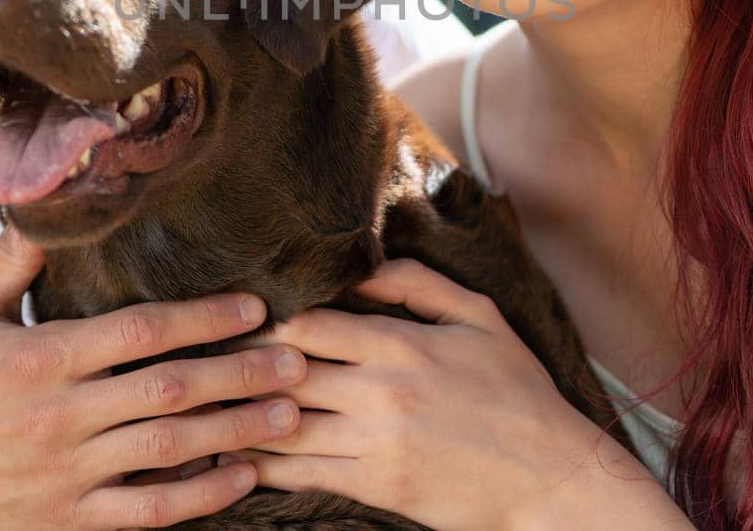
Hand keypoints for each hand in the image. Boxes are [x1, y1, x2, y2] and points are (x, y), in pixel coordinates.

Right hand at [0, 226, 308, 528]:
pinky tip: (243, 476)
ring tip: (289, 415)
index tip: (254, 306)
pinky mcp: (70, 521)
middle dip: (239, 375)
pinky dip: (200, 498)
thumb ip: (12, 260)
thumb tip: (50, 204)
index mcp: (41, 359)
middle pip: (167, 391)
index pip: (137, 332)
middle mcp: (58, 417)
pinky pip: (147, 512)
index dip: (201, 318)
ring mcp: (67, 474)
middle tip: (298, 361)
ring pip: (167, 452)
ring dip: (235, 432)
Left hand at [229, 259, 635, 530]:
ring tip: (199, 404)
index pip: (308, 323)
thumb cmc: (517, 392)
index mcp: (404, 342)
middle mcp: (383, 390)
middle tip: (201, 357)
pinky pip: (304, 472)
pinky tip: (233, 453)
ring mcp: (377, 442)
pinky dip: (262, 464)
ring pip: (284, 423)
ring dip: (238, 414)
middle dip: (239, 364)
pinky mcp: (377, 485)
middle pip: (285, 371)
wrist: (553, 478)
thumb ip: (417, 283)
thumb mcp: (480, 317)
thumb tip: (359, 266)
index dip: (264, 319)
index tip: (236, 315)